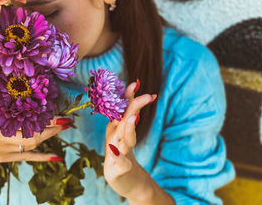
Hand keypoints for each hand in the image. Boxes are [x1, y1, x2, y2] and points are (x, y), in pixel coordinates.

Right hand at [0, 102, 72, 162]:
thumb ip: (11, 100)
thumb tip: (35, 91)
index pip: (28, 120)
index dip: (46, 118)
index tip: (60, 113)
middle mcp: (0, 139)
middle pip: (33, 135)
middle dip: (52, 128)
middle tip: (66, 121)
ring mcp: (1, 151)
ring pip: (31, 146)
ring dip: (48, 137)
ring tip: (62, 128)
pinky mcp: (2, 159)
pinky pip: (26, 158)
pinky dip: (42, 157)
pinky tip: (57, 156)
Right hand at [104, 81, 156, 197]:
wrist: (122, 177)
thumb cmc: (124, 151)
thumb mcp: (127, 130)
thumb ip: (130, 109)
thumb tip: (135, 84)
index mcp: (117, 127)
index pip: (123, 109)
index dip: (128, 96)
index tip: (136, 83)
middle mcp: (114, 137)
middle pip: (124, 120)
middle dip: (134, 108)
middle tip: (147, 96)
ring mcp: (114, 153)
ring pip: (121, 140)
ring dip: (127, 130)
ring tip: (133, 119)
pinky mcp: (115, 169)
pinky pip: (118, 164)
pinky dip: (118, 161)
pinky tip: (120, 158)